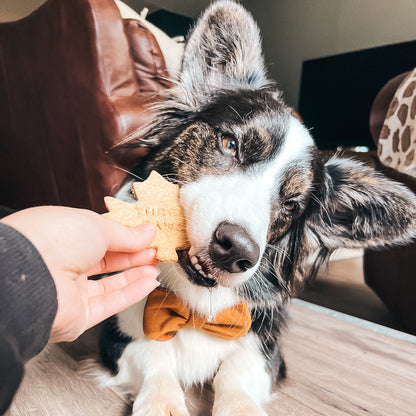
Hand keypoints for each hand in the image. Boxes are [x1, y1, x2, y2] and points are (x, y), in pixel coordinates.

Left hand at [2, 206, 158, 341]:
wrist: (31, 275)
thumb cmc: (53, 239)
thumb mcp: (98, 225)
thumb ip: (127, 234)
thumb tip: (148, 232)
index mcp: (63, 235)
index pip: (100, 237)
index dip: (126, 237)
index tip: (147, 236)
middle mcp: (63, 263)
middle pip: (106, 262)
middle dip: (133, 256)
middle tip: (155, 252)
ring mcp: (69, 291)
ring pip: (109, 285)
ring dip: (135, 276)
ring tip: (155, 267)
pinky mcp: (76, 316)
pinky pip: (108, 304)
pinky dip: (131, 293)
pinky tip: (148, 283)